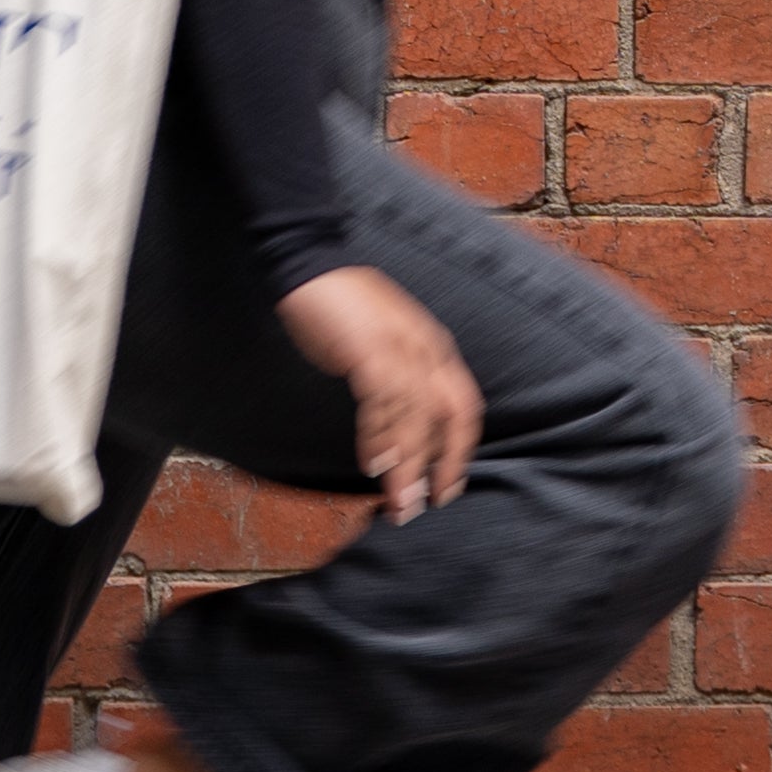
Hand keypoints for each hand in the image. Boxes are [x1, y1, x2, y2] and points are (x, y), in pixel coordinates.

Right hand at [279, 263, 478, 516]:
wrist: (308, 264)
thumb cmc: (341, 309)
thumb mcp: (382, 345)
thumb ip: (397, 379)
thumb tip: (398, 429)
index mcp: (433, 348)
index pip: (462, 407)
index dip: (458, 452)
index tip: (445, 490)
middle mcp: (425, 348)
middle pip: (446, 417)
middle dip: (437, 467)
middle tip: (418, 507)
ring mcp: (399, 345)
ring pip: (415, 415)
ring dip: (406, 463)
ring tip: (396, 499)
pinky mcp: (368, 345)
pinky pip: (382, 399)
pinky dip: (379, 434)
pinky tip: (373, 462)